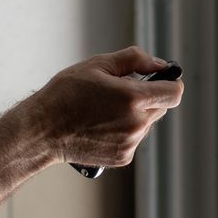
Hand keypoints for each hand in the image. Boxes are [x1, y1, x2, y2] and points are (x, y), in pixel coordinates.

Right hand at [23, 46, 184, 170]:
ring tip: (105, 109)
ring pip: (147, 123)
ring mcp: (130, 143)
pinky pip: (134, 139)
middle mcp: (136, 124)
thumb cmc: (65, 95)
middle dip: (147, 97)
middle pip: (161, 107)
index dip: (169, 82)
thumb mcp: (98, 65)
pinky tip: (101, 125)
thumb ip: (135, 60)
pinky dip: (124, 130)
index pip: (174, 92)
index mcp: (133, 98)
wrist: (43, 130)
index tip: (160, 79)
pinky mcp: (122, 157)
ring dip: (135, 114)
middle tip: (119, 92)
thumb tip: (160, 64)